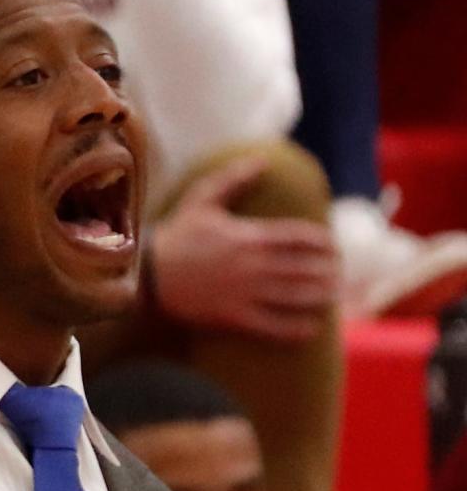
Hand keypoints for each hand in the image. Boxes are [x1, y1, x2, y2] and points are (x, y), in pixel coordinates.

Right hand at [152, 158, 338, 342]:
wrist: (149, 275)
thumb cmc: (177, 236)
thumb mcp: (202, 199)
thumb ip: (234, 179)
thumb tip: (263, 161)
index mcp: (249, 236)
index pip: (299, 237)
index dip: (322, 242)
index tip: (334, 246)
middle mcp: (252, 265)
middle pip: (303, 268)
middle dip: (326, 271)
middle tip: (341, 274)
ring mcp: (245, 293)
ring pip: (293, 296)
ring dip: (319, 297)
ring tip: (335, 296)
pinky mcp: (234, 318)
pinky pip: (272, 326)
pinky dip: (295, 329)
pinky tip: (312, 329)